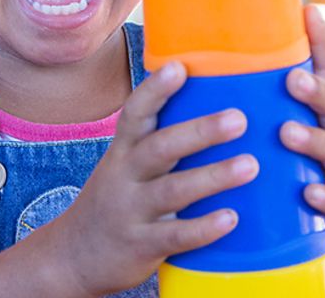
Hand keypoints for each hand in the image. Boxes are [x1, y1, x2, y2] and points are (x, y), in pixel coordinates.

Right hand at [51, 61, 258, 295]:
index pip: (134, 114)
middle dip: (199, 132)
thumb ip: (157, 145)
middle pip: (159, 147)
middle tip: (240, 118)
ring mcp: (130, 211)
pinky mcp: (140, 246)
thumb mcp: (124, 168)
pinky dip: (203, 227)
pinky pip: (174, 236)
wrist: (73, 256)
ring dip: (212, 176)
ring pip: (172, 190)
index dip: (155, 90)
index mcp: (122, 152)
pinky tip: (232, 218)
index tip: (178, 68)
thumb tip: (213, 113)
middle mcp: (123, 176)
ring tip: (250, 165)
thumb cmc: (114, 203)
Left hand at [279, 5, 324, 296]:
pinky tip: (309, 192)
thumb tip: (195, 66)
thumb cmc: (288, 173)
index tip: (307, 11)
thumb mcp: (274, 137)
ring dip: (315, 140)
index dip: (320, 43)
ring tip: (287, 132)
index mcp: (318, 116)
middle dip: (317, 91)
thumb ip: (253, 106)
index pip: (324, 73)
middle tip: (293, 79)